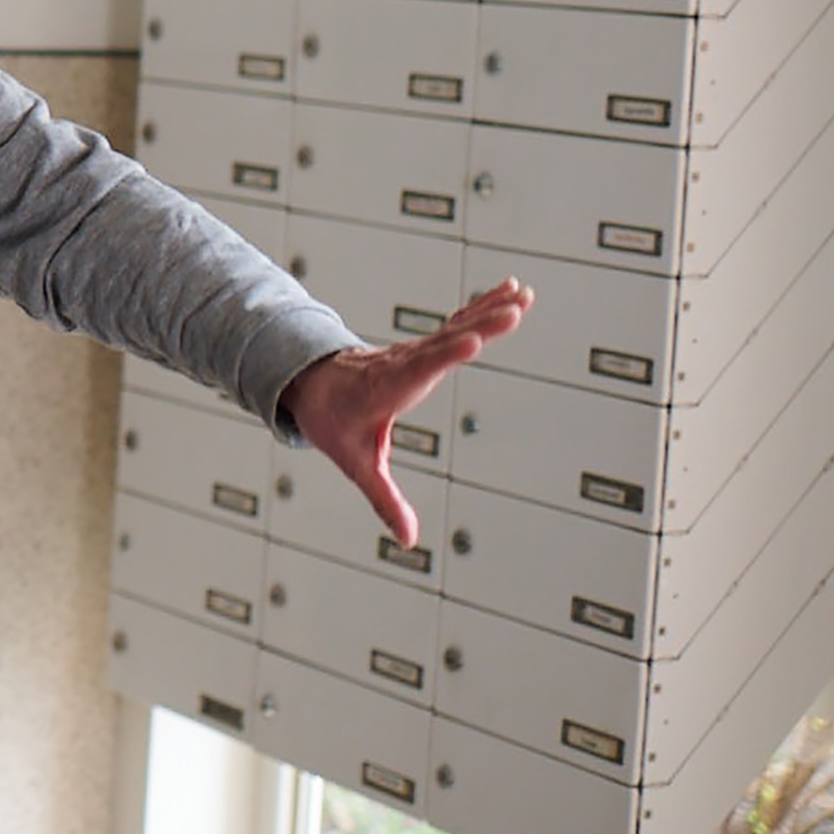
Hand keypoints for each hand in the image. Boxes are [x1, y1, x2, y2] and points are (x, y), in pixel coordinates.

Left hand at [277, 279, 532, 547]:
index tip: (472, 339)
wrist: (310, 384)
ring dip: (488, 309)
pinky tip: (508, 293)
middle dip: (480, 325)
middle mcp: (404, 363)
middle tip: (514, 309)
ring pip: (454, 327)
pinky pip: (455, 324)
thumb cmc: (332, 421)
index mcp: (386, 388)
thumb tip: (408, 540)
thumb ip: (384, 500)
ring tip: (523, 294)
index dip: (445, 355)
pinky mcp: (424, 348)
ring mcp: (415, 351)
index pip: (419, 370)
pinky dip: (480, 307)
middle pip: (445, 342)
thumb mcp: (356, 463)